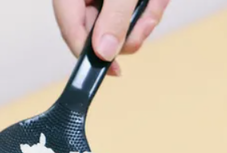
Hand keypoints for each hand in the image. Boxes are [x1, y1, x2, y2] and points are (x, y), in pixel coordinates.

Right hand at [53, 0, 170, 75]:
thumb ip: (114, 17)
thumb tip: (106, 53)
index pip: (71, 30)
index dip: (90, 55)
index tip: (113, 72)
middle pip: (99, 31)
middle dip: (130, 32)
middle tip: (147, 21)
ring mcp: (103, 0)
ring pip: (121, 25)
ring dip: (145, 17)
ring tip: (156, 0)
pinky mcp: (121, 1)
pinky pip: (134, 12)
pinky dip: (150, 6)